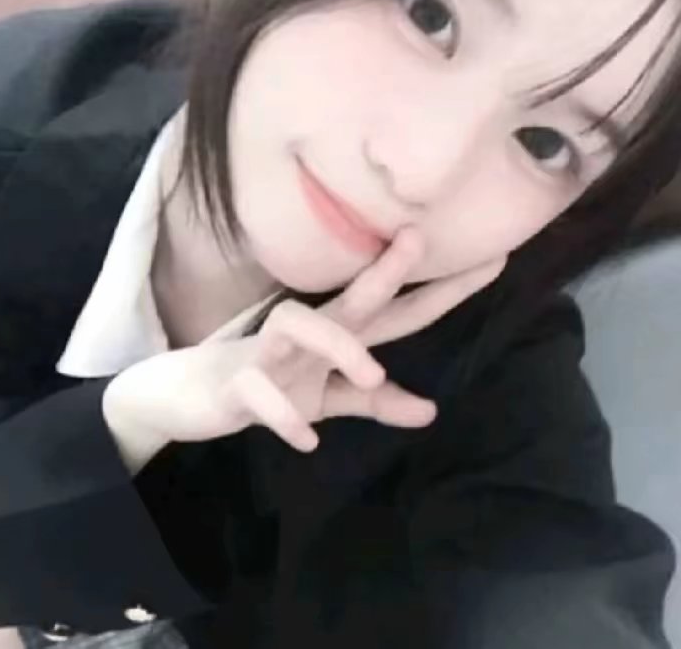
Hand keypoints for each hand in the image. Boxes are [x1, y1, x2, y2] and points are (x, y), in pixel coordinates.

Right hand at [104, 227, 505, 466]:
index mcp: (336, 338)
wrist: (187, 394)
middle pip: (351, 299)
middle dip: (386, 270)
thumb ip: (374, 400)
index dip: (443, 289)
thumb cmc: (266, 384)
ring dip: (336, 347)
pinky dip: (282, 415)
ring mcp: (269, 355)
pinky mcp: (236, 384)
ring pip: (297, 327)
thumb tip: (432, 411)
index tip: (493, 260)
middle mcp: (307, 335)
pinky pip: (258, 393)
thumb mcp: (326, 397)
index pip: (398, 310)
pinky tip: (306, 440)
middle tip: (418, 240)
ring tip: (369, 377)